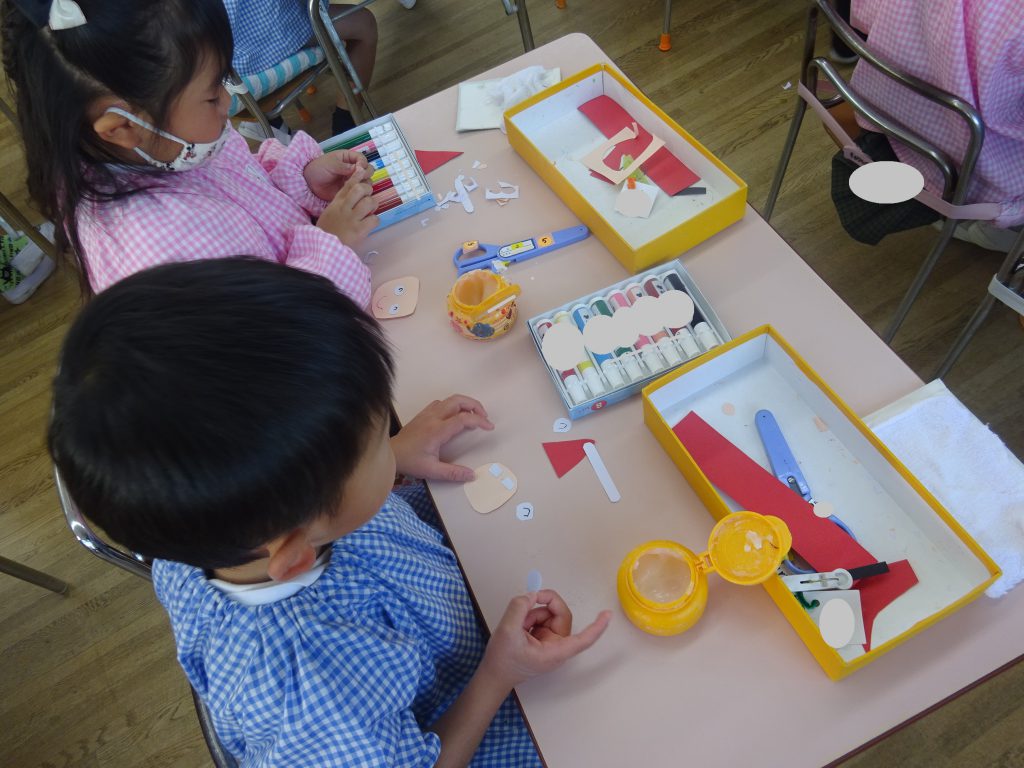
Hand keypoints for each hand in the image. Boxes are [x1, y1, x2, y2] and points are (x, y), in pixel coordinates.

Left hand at [304, 150, 368, 200]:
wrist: (309, 183)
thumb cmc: (318, 168)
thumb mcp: (330, 164)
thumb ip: (345, 166)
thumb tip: (359, 168)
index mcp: (348, 158)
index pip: (362, 159)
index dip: (363, 163)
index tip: (359, 168)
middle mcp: (353, 169)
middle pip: (368, 170)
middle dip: (366, 174)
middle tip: (359, 178)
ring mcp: (352, 180)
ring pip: (366, 182)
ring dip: (363, 184)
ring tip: (354, 186)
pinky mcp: (350, 191)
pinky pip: (359, 192)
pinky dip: (359, 192)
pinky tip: (352, 192)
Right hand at [316, 168, 377, 247]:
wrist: (323, 246)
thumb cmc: (327, 230)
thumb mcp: (329, 212)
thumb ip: (340, 203)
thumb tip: (353, 195)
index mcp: (336, 203)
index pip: (348, 184)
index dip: (358, 176)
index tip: (362, 171)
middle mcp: (344, 208)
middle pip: (360, 189)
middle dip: (368, 191)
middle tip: (368, 198)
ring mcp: (352, 218)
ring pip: (369, 202)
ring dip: (373, 205)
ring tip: (370, 211)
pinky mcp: (359, 230)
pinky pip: (374, 219)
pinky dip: (375, 220)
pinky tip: (370, 224)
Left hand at [391, 395, 493, 481]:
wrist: (390, 454)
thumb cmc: (410, 461)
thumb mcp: (431, 471)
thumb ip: (453, 473)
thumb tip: (472, 475)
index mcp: (437, 430)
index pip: (463, 419)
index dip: (480, 421)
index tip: (489, 427)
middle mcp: (433, 418)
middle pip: (458, 400)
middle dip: (475, 405)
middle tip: (484, 417)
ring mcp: (427, 414)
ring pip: (450, 399)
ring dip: (465, 404)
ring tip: (473, 416)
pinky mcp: (423, 414)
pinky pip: (441, 403)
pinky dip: (453, 405)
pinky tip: (455, 416)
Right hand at [481, 590, 610, 688]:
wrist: (493, 674)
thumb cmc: (503, 661)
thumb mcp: (507, 631)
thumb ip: (519, 608)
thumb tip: (531, 594)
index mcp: (555, 652)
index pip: (583, 639)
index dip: (596, 627)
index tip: (607, 615)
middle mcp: (557, 646)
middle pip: (561, 615)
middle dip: (544, 604)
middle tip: (529, 597)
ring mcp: (550, 641)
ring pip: (549, 614)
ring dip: (531, 613)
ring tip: (517, 625)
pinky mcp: (543, 637)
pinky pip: (541, 618)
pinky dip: (528, 618)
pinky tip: (519, 628)